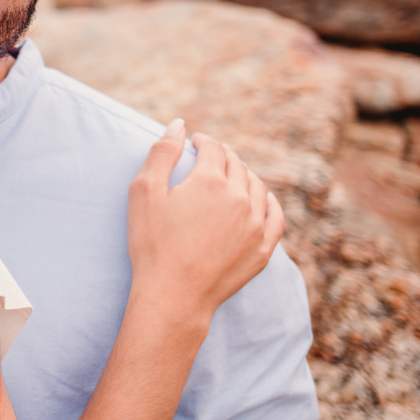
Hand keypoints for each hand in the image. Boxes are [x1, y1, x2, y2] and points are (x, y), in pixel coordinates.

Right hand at [126, 120, 284, 325]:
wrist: (173, 295)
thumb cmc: (152, 243)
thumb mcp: (144, 192)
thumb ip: (162, 153)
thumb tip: (179, 125)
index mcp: (210, 181)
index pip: (212, 149)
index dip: (202, 141)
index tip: (194, 142)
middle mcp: (240, 198)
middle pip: (236, 164)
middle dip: (223, 155)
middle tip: (210, 156)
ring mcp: (256, 225)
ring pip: (257, 186)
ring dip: (244, 175)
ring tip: (231, 175)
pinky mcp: (263, 249)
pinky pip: (275, 215)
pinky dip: (269, 201)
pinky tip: (261, 199)